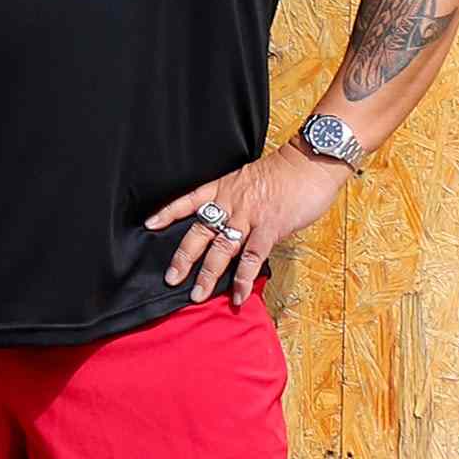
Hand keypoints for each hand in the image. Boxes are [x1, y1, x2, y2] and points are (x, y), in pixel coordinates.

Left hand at [143, 140, 353, 305]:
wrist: (308, 163)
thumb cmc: (284, 171)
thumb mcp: (251, 179)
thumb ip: (238, 200)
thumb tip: (232, 222)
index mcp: (225, 187)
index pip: (190, 200)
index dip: (169, 213)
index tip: (150, 225)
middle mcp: (231, 202)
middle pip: (200, 231)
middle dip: (183, 256)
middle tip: (170, 278)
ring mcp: (249, 216)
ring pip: (221, 248)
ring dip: (208, 274)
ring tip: (196, 295)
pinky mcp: (269, 227)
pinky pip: (252, 257)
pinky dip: (242, 279)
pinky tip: (237, 295)